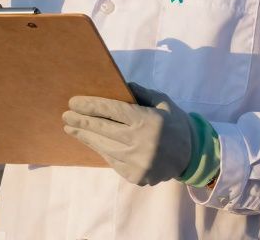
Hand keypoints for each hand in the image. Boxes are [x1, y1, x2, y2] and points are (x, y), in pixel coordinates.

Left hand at [62, 83, 194, 186]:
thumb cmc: (175, 124)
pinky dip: (100, 150)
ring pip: (104, 147)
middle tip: (65, 115)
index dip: (90, 105)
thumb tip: (119, 84)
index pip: (111, 111)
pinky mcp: (135, 176)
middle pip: (102, 129)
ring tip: (71, 128)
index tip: (73, 102)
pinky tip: (91, 141)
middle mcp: (140, 142)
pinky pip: (112, 160)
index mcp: (146, 121)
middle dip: (81, 121)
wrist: (193, 156)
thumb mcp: (162, 102)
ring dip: (85, 137)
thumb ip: (140, 93)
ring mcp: (137, 162)